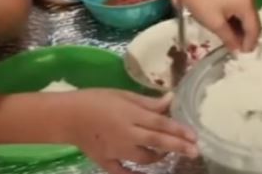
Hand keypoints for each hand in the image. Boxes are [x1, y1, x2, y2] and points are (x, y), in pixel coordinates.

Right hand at [60, 89, 196, 173]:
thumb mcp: (123, 95)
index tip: (194, 136)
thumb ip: (147, 101)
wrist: (66, 116)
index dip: (179, 130)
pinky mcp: (105, 162)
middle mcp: (126, 134)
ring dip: (159, 157)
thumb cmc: (96, 99)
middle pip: (157, 142)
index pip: (160, 123)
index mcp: (130, 115)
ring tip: (168, 154)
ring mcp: (116, 151)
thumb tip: (171, 100)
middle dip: (178, 147)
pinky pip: (122, 172)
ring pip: (144, 159)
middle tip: (195, 151)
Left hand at [175, 0, 260, 52]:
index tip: (243, 55)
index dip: (250, 43)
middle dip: (246, 36)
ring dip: (241, 28)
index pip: (254, 28)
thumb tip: (237, 50)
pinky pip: (241, 8)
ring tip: (233, 41)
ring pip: (247, 15)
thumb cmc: (202, 2)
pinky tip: (229, 27)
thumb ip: (229, 39)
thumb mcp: (215, 24)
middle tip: (238, 50)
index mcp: (247, 4)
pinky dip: (237, 19)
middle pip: (253, 21)